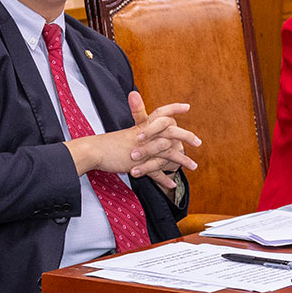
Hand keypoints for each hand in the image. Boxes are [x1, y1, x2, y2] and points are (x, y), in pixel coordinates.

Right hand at [64, 93, 199, 181]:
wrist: (93, 150)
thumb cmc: (108, 143)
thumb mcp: (127, 133)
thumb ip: (141, 131)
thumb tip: (152, 132)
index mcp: (142, 126)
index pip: (160, 112)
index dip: (173, 109)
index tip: (187, 107)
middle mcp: (145, 136)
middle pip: (170, 132)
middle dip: (186, 136)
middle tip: (198, 142)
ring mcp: (142, 149)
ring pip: (167, 153)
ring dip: (181, 161)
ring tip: (193, 166)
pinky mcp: (138, 163)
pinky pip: (155, 172)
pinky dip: (164, 179)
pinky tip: (172, 185)